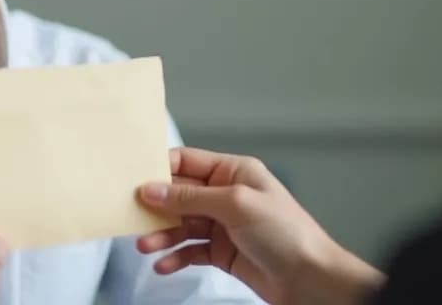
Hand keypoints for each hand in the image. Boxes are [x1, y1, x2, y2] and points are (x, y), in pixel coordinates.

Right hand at [134, 148, 383, 304]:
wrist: (310, 278)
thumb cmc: (286, 233)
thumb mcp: (234, 205)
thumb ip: (190, 197)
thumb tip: (151, 189)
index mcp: (233, 172)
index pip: (187, 162)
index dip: (159, 170)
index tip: (133, 182)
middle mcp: (226, 195)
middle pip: (179, 195)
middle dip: (155, 207)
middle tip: (131, 217)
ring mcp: (223, 225)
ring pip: (181, 225)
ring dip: (161, 235)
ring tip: (146, 246)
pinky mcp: (222, 252)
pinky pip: (190, 251)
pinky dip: (175, 257)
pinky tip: (163, 264)